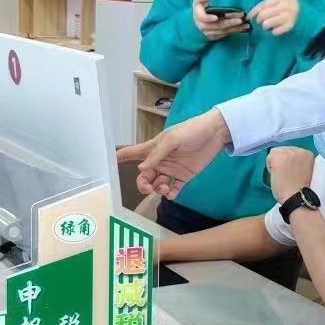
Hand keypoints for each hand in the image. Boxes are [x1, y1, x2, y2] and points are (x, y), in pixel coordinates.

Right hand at [116, 109, 230, 199]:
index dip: (120, 158)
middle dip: (142, 184)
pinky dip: (170, 193)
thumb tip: (141, 170)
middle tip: (148, 188)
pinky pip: (173, 188)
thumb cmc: (191, 131)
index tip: (110, 165)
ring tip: (165, 187)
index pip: (133, 153)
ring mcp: (171, 169)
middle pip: (144, 176)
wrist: (215, 133)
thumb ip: (157, 155)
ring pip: (156, 184)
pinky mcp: (184, 176)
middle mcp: (160, 160)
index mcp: (153, 149)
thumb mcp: (172, 140)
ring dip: (157, 189)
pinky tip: (172, 193)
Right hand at [191, 0, 245, 40]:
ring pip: (223, 31)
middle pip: (217, 25)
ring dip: (235, 28)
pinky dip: (235, 31)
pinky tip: (243, 27)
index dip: (209, 18)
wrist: (198, 23)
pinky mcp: (216, 36)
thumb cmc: (200, 9)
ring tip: (245, 24)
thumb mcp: (198, 1)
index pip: (203, 18)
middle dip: (229, 22)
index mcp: (198, 17)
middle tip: (239, 19)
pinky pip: (226, 34)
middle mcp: (203, 27)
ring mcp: (210, 33)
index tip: (216, 17)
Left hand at [249, 0, 299, 35]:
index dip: (254, 12)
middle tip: (262, 21)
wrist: (305, 14)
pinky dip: (274, 32)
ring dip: (266, 27)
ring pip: (267, 24)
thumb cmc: (290, 5)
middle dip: (259, 20)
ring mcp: (287, 16)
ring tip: (269, 25)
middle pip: (262, 15)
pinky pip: (275, 32)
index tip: (249, 17)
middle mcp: (283, 7)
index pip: (262, 5)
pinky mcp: (290, 26)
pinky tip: (276, 29)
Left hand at [266, 147, 314, 202]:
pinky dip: (270, 167)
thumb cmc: (299, 189)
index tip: (291, 172)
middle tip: (284, 174)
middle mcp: (300, 150)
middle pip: (283, 150)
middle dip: (282, 161)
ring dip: (275, 163)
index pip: (292, 151)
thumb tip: (285, 159)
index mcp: (308, 154)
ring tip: (281, 175)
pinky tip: (276, 175)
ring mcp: (289, 152)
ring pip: (275, 153)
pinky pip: (269, 158)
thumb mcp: (303, 170)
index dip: (288, 162)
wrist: (296, 197)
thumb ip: (297, 162)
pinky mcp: (278, 157)